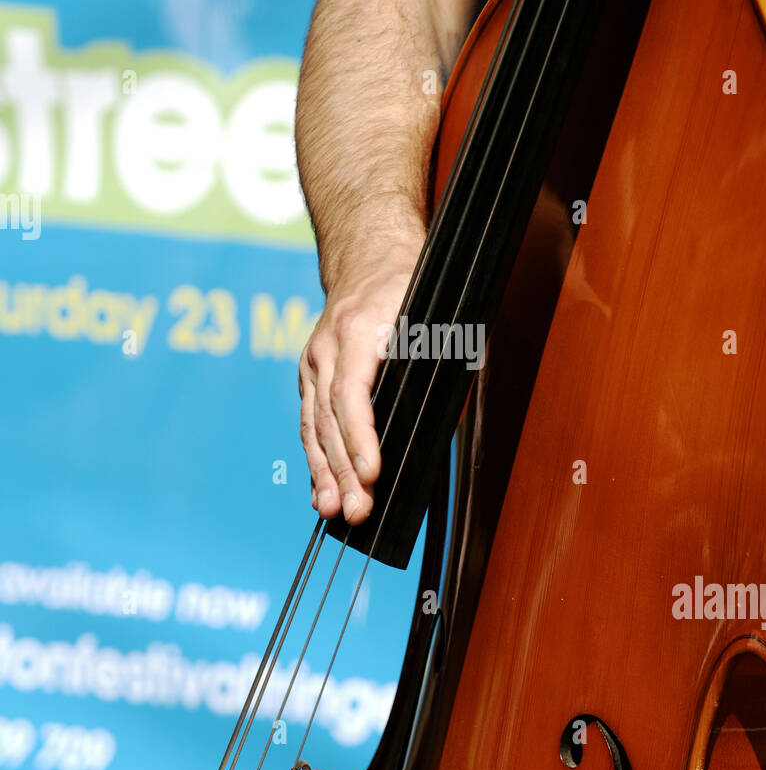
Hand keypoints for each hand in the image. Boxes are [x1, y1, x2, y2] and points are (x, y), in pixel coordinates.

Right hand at [298, 244, 423, 524]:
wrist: (367, 257)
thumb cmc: (407, 285)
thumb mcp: (437, 314)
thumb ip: (446, 363)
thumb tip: (452, 419)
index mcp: (357, 329)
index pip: (352, 393)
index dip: (361, 437)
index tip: (372, 473)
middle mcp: (327, 348)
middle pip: (330, 418)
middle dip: (343, 470)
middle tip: (356, 512)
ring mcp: (313, 362)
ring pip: (314, 425)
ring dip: (324, 473)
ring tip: (333, 512)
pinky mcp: (309, 375)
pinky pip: (310, 423)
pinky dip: (316, 460)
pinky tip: (321, 493)